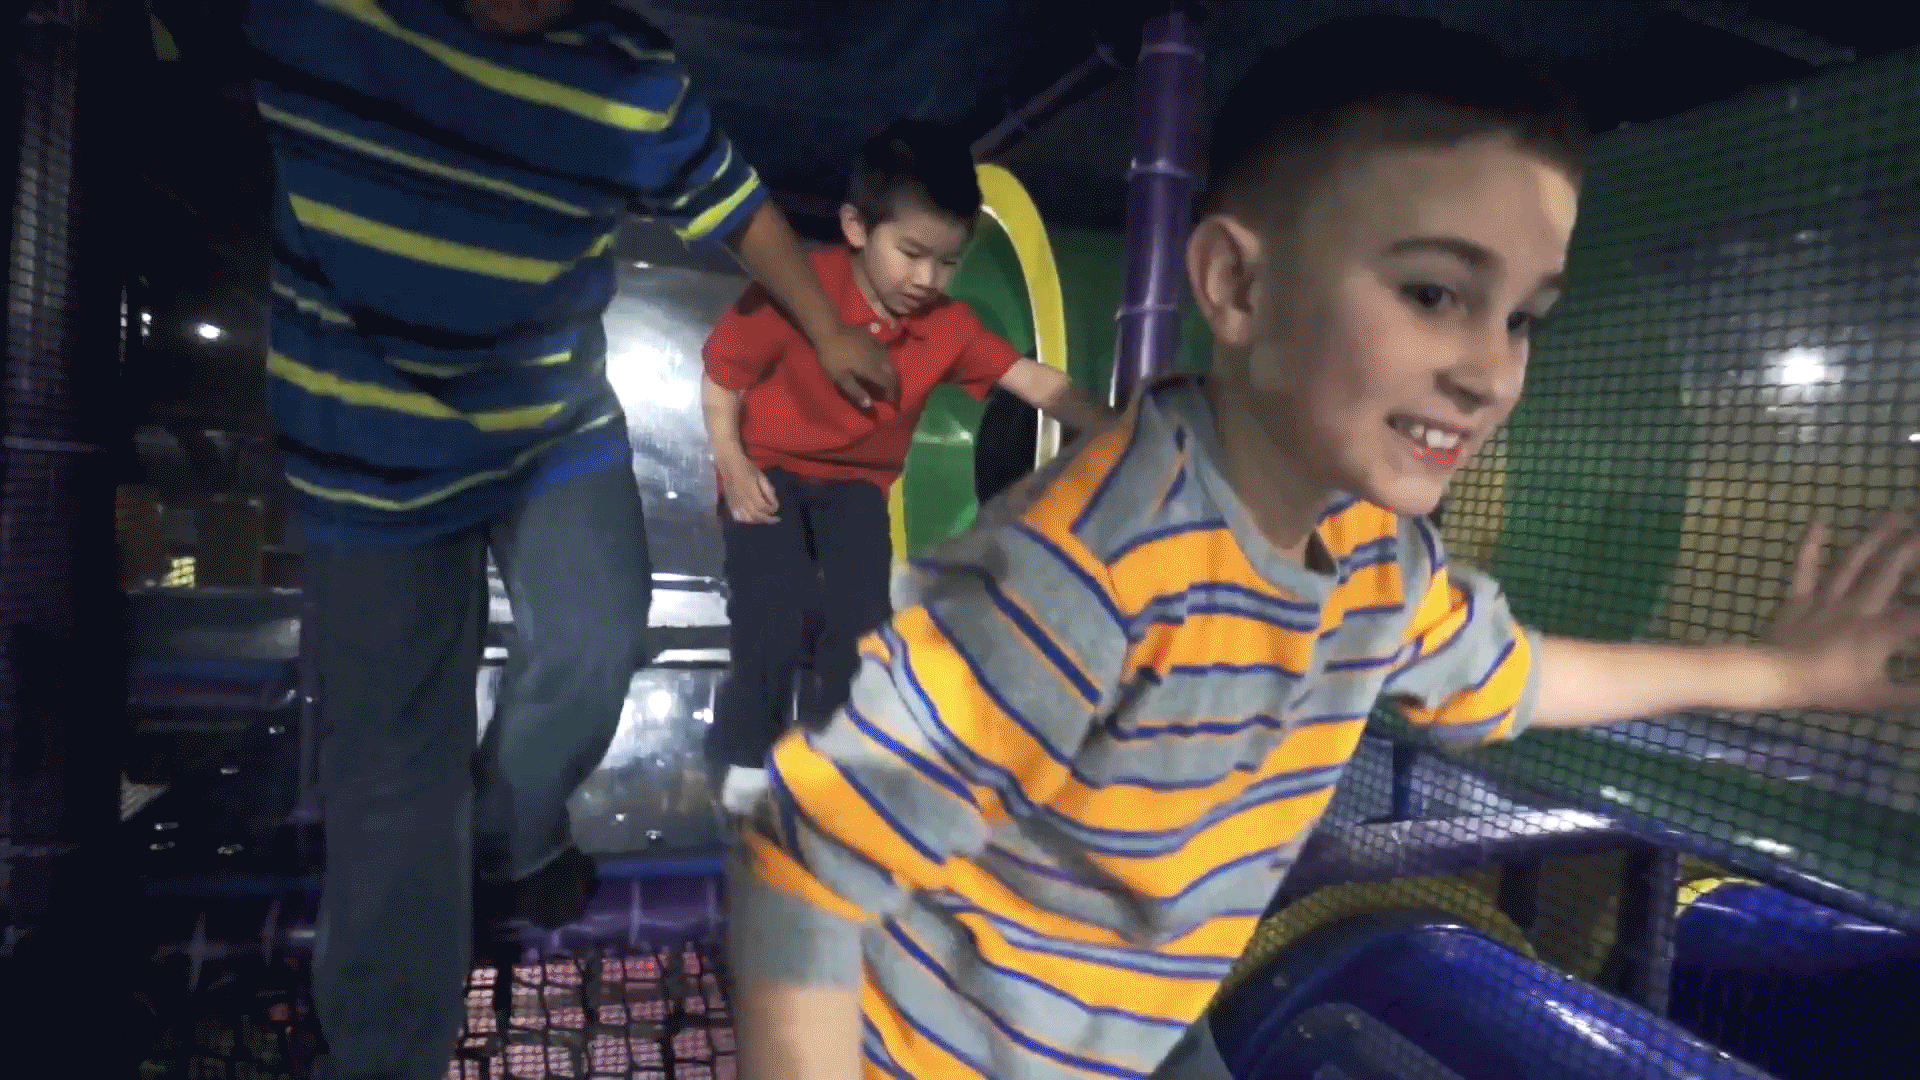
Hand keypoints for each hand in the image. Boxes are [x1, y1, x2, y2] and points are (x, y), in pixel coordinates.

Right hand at [719, 456, 779, 524]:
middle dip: (767, 519)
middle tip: (775, 519)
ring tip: (765, 518)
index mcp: (750, 492)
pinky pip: (738, 517)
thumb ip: (768, 490)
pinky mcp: (730, 504)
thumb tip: (774, 504)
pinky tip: (752, 518)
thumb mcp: (761, 476)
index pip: (763, 507)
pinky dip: (746, 520)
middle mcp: (742, 500)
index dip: (771, 510)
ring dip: (758, 521)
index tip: (776, 508)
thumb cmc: (747, 468)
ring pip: (747, 519)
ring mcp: (735, 504)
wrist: (729, 465)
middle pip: (756, 516)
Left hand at [814, 324, 896, 407]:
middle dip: (894, 384)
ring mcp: (877, 346)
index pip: (888, 383)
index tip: (893, 402)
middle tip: (892, 393)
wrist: (829, 329)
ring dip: (891, 372)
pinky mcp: (873, 338)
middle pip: (892, 372)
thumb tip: (869, 405)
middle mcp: (879, 358)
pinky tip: (881, 362)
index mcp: (872, 369)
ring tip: (888, 380)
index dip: (892, 393)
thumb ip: (856, 392)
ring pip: (890, 361)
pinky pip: (885, 351)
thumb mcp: (840, 378)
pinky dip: (886, 360)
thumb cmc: (832, 356)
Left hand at [1766, 515, 1919, 710]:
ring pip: (1853, 562)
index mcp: (1880, 631)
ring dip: (1873, 537)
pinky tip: (1819, 521)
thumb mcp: (1879, 697)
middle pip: (1889, 571)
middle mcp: (1857, 607)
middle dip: (1911, 547)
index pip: (1918, 613)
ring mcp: (1826, 599)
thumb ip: (1913, 693)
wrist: (1776, 678)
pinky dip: (1810, 545)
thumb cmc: (1830, 689)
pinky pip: (1805, 569)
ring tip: (1892, 514)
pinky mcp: (1799, 598)